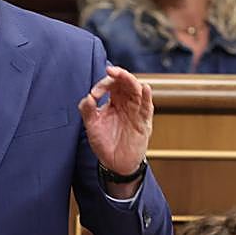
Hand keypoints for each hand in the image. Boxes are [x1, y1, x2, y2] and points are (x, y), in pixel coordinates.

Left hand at [78, 65, 152, 194]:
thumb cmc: (104, 143)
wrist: (115, 164)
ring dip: (130, 80)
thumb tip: (88, 97)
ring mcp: (136, 111)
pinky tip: (144, 88)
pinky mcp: (144, 122)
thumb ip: (87, 110)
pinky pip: (147, 106)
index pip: (111, 85)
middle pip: (126, 82)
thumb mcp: (92, 126)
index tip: (94, 95)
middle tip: (110, 71)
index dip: (103, 85)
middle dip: (119, 75)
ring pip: (137, 90)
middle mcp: (126, 103)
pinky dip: (146, 96)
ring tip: (122, 75)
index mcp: (114, 101)